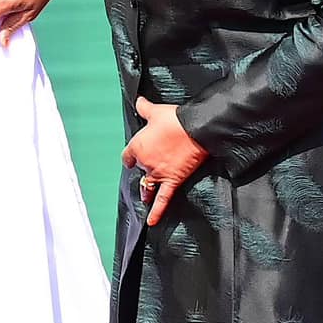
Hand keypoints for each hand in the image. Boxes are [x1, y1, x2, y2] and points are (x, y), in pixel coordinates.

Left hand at [122, 97, 208, 224]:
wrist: (195, 128)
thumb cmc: (175, 119)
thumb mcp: (155, 111)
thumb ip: (144, 107)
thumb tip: (138, 100)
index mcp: (138, 146)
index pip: (128, 156)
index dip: (131, 156)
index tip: (133, 157)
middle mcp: (145, 162)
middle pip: (140, 170)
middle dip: (145, 168)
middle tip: (150, 167)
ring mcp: (158, 173)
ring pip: (148, 186)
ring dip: (146, 191)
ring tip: (144, 197)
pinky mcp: (172, 180)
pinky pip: (163, 199)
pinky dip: (157, 211)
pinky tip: (151, 221)